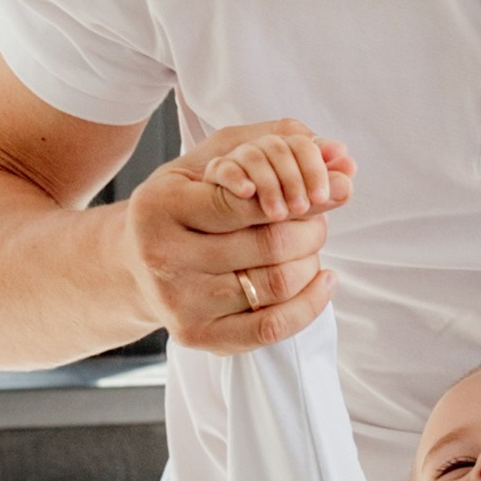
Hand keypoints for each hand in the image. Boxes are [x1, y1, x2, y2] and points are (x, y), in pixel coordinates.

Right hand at [120, 121, 354, 351]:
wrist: (137, 263)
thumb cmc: (184, 205)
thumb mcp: (210, 162)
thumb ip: (271, 145)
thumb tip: (343, 156)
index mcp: (161, 205)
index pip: (245, 201)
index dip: (295, 197)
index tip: (318, 193)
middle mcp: (164, 256)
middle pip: (271, 244)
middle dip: (311, 229)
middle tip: (317, 220)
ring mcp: (179, 301)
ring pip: (278, 284)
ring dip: (311, 262)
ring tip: (311, 248)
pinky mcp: (197, 335)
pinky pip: (272, 328)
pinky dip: (310, 304)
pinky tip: (321, 280)